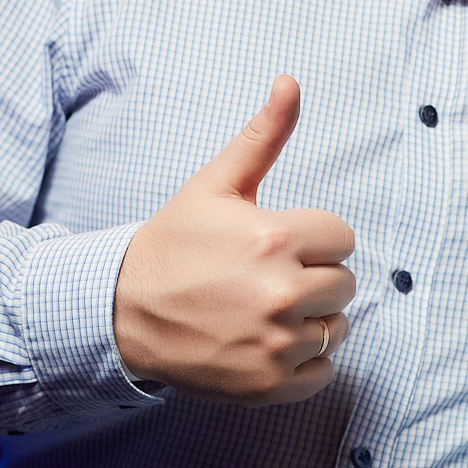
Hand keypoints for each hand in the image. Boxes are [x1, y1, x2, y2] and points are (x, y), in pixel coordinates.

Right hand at [113, 75, 355, 405]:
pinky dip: (305, 362)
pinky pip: (323, 371)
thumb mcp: (216, 185)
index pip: (342, 239)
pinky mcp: (268, 384)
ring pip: (337, 327)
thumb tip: (290, 82)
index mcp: (275, 238)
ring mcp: (276, 343)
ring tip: (266, 309)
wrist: (122, 312)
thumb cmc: (173, 245)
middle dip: (314, 277)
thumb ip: (263, 136)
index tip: (278, 244)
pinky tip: (268, 342)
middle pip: (345, 283)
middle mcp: (281, 293)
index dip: (313, 239)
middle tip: (268, 277)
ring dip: (311, 319)